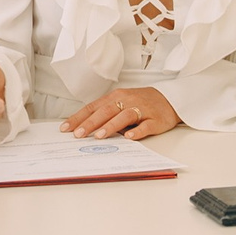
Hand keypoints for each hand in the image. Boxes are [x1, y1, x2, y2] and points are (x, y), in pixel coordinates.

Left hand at [62, 86, 178, 140]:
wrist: (170, 99)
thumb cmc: (141, 102)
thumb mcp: (121, 103)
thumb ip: (105, 112)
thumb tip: (83, 127)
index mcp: (116, 97)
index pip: (93, 107)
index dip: (79, 117)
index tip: (65, 128)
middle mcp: (127, 101)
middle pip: (106, 111)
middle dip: (91, 123)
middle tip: (78, 134)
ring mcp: (142, 109)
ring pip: (124, 116)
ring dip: (111, 126)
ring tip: (99, 136)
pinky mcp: (155, 119)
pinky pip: (145, 125)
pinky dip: (137, 131)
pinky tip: (129, 137)